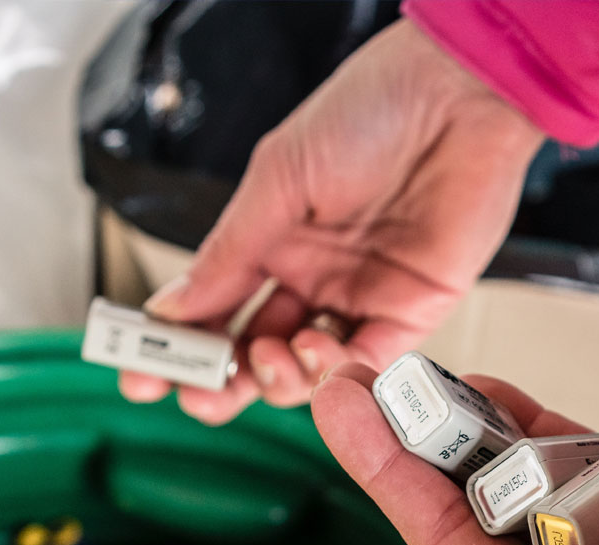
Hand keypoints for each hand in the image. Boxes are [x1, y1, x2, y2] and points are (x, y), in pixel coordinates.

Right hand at [118, 20, 543, 423]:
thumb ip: (228, 252)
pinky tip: (316, 356)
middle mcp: (313, 276)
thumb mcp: (279, 179)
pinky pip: (368, 364)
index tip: (142, 376)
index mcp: (271, 240)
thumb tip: (173, 308)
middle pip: (257, 354)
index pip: (214, 311)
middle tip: (202, 394)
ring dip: (279, 376)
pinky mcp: (411, 311)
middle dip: (224, 383)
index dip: (179, 349)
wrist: (456, 96)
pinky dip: (338, 375)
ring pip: (308, 371)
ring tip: (271, 352)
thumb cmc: (371, 110)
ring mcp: (360, 297)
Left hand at [310, 364, 598, 544]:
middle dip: (411, 443)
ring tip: (417, 375)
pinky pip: (567, 449)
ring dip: (464, 426)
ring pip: (512, 473)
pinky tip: (487, 391)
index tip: (344, 414)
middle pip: (468, 505)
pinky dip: (526, 421)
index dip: (385, 477)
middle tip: (363, 379)